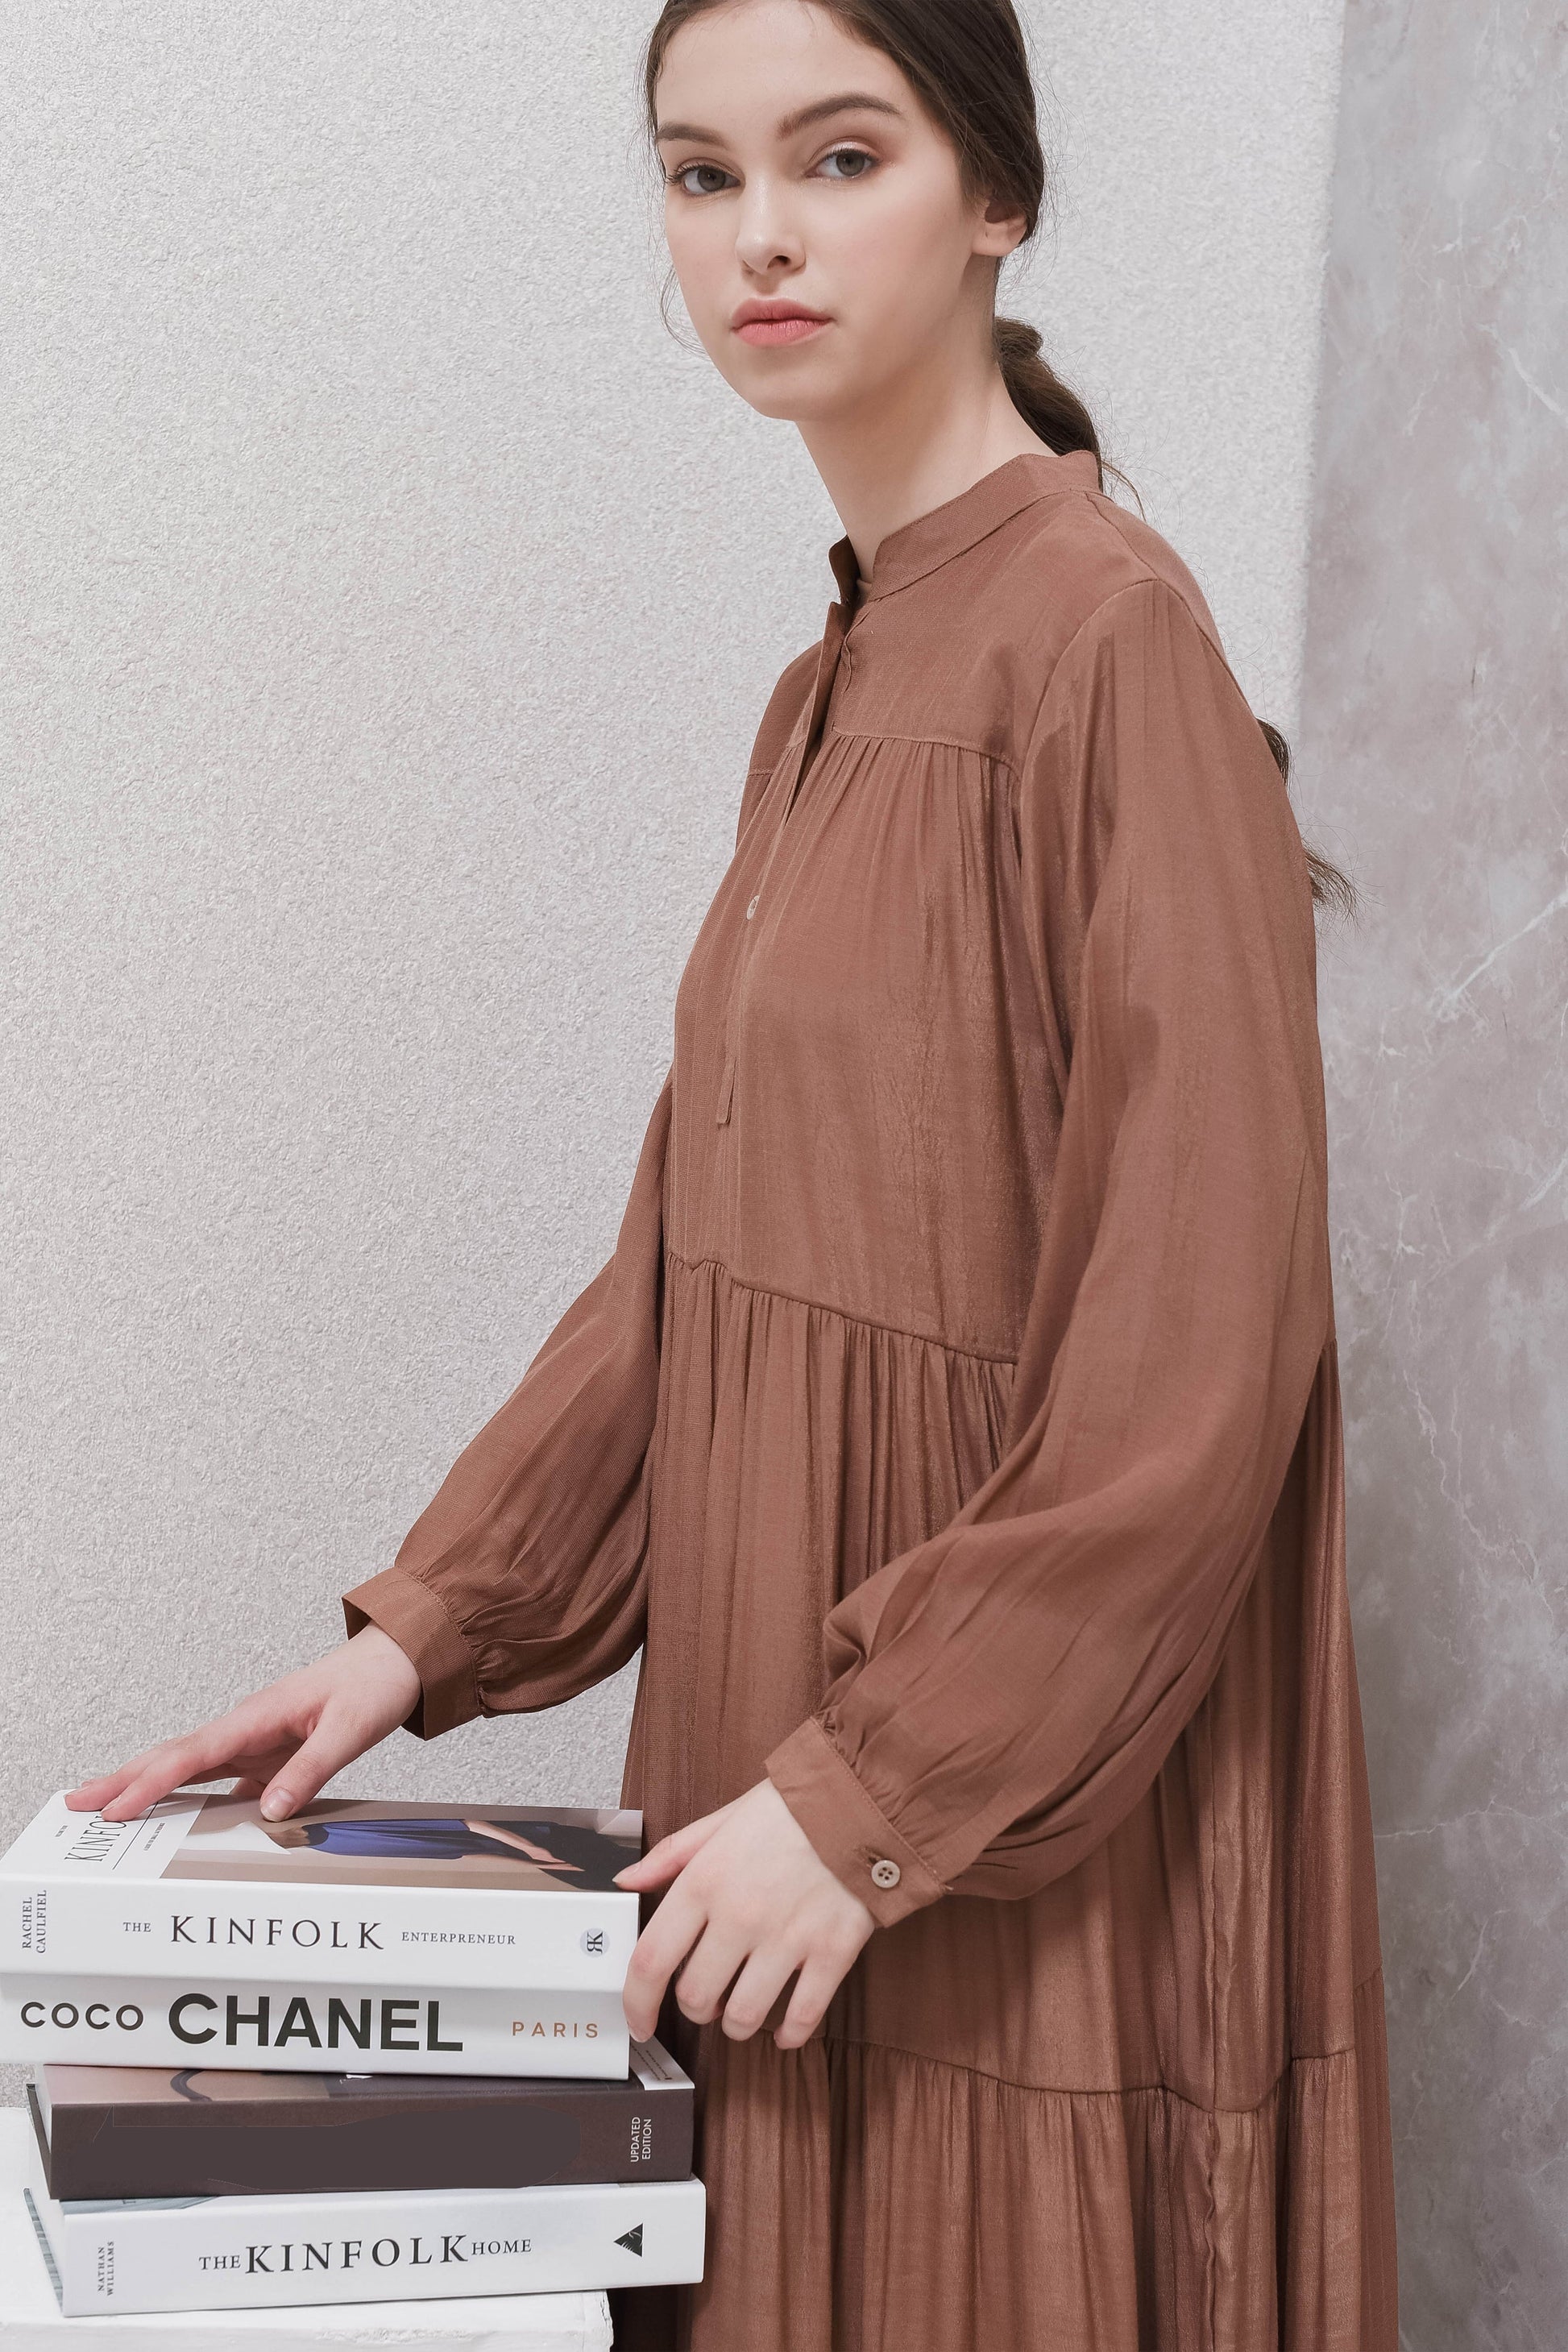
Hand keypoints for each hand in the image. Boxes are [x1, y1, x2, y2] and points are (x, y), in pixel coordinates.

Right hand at [64, 1626, 422, 1823]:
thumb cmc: (373, 1685)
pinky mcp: (268, 1751)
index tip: (116, 1806)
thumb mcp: (350, 1730)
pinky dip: (190, 1795)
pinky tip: (176, 1819)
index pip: (191, 1753)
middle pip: (174, 1756)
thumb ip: (309, 1770)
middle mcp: (247, 1725)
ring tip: (108, 1810)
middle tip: (79, 1803)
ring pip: (190, 1765)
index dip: (150, 1782)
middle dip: (124, 1779)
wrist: (398, 1660)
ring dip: (148, 1785)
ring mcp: (254, 1738)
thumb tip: (270, 1811)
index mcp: (258, 1714)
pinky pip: (221, 1777)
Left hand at [614, 1778, 874, 2050]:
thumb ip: (671, 1855)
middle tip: (708, 1997)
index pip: (651, 1960)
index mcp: (705, 1881)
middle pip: (696, 1997)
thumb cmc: (791, 1809)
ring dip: (737, 2023)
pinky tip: (785, 2030)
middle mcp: (739, 1914)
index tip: (640, 2022)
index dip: (637, 2003)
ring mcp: (787, 1937)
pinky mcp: (832, 1951)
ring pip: (744, 2016)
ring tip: (744, 2010)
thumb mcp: (721, 1820)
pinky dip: (789, 2034)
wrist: (862, 1798)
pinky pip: (802, 2017)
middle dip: (696, 2008)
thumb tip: (628, 1880)